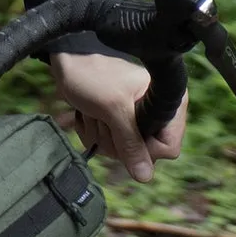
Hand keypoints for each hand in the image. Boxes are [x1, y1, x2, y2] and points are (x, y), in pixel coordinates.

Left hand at [51, 51, 185, 182]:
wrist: (67, 59)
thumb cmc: (93, 74)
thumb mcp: (114, 108)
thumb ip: (131, 143)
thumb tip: (145, 177)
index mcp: (167, 102)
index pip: (169, 148)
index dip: (145, 148)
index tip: (125, 130)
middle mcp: (156, 112)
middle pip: (142, 154)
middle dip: (116, 140)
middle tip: (105, 117)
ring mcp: (135, 119)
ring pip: (122, 152)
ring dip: (101, 135)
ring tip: (94, 112)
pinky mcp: (117, 123)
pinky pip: (108, 145)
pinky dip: (93, 133)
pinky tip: (88, 115)